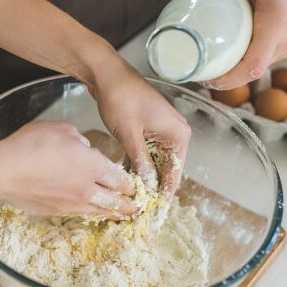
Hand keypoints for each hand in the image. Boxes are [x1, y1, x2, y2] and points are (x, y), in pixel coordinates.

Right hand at [0, 121, 135, 216]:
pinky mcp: (54, 211)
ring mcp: (71, 204)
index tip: (137, 188)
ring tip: (119, 216)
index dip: (132, 185)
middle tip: (136, 208)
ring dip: (112, 214)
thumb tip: (83, 148)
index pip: (121, 180)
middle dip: (128, 205)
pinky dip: (88, 214)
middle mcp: (87, 189)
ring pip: (98, 211)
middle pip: (115, 201)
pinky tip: (88, 212)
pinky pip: (78, 214)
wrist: (5, 170)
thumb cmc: (33, 144)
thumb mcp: (63, 130)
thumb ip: (80, 140)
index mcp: (94, 166)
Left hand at [90, 54, 190, 197]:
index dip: (164, 193)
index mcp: (178, 134)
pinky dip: (138, 161)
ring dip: (144, 174)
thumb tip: (147, 186)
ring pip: (155, 159)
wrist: (108, 74)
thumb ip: (141, 163)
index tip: (154, 212)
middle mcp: (175, 132)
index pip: (175, 173)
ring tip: (132, 194)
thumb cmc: (121, 100)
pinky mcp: (150, 126)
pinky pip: (147, 150)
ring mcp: (163, 128)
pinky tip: (126, 174)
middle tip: (139, 205)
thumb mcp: (130, 136)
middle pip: (167, 167)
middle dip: (153, 186)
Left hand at [171, 0, 286, 89]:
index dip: (227, 79)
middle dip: (222, 79)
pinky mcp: (282, 45)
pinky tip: (221, 62)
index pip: (252, 66)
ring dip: (230, 74)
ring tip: (204, 67)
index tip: (204, 78)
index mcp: (277, 24)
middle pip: (249, 73)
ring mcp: (285, 45)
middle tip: (195, 72)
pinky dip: (239, 66)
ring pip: (254, 69)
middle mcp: (285, 40)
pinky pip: (259, 62)